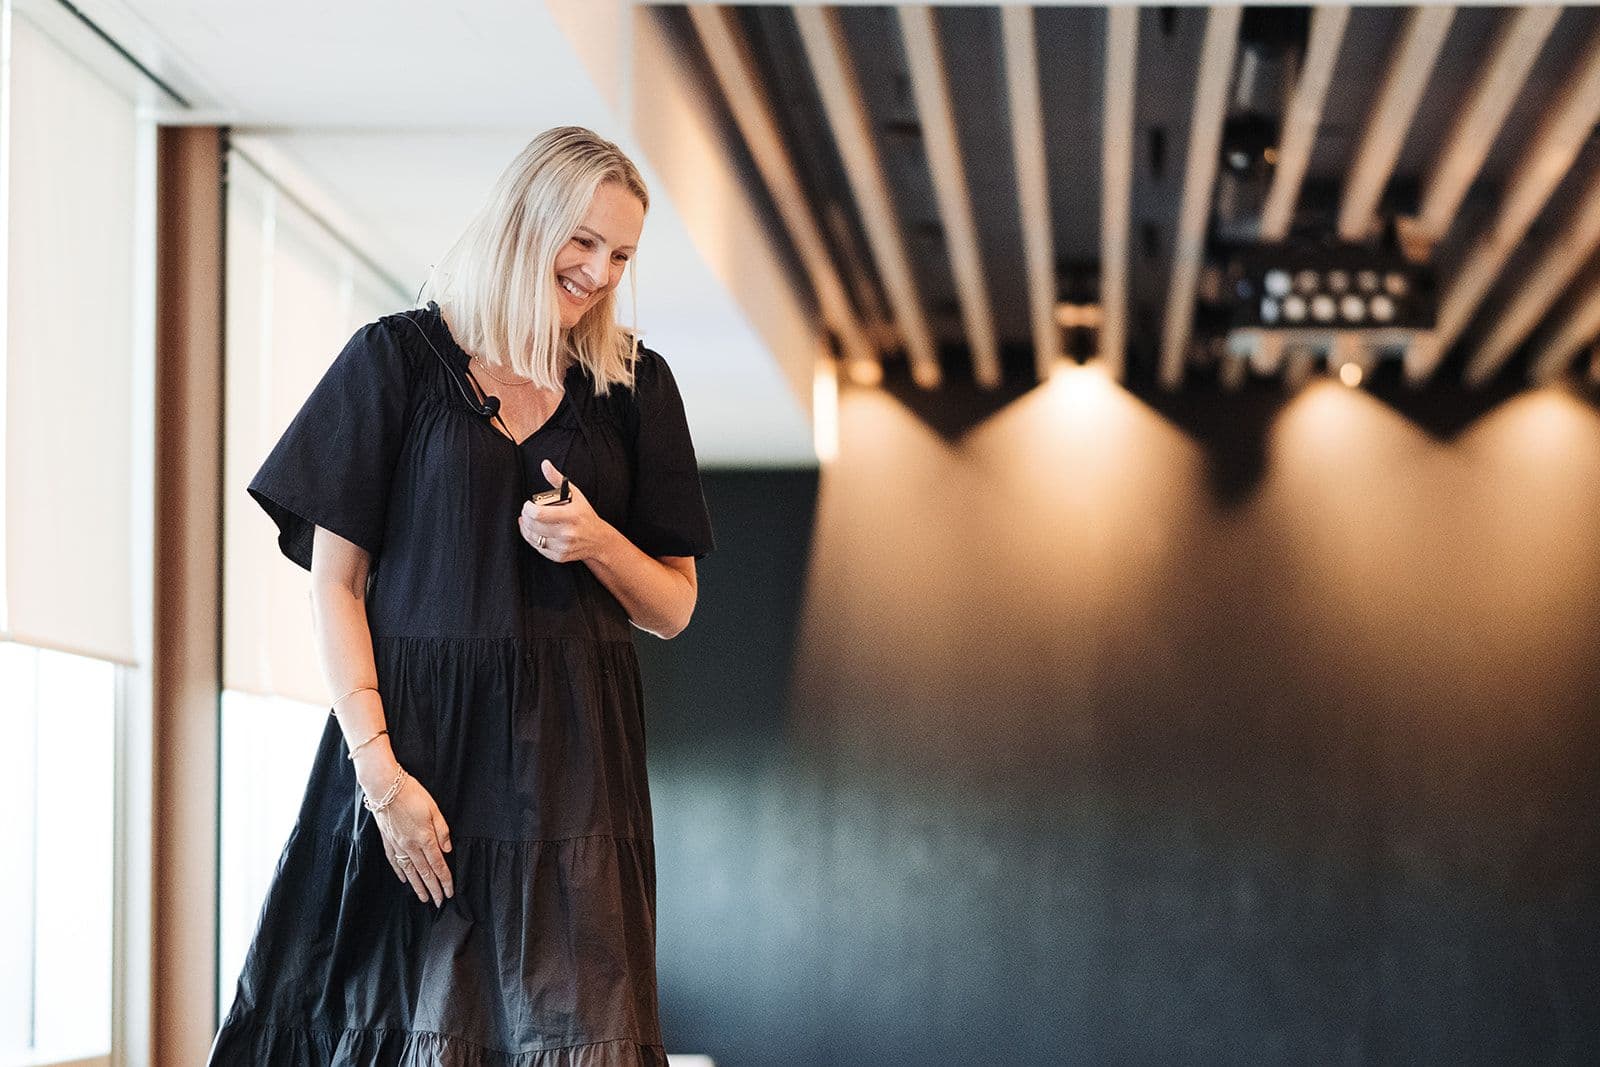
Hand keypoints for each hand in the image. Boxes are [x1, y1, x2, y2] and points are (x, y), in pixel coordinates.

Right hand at [370, 771, 453, 905]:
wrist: (385, 788)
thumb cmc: (413, 794)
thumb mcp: (434, 809)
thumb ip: (442, 831)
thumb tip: (446, 851)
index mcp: (425, 838)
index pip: (438, 865)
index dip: (445, 881)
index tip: (449, 893)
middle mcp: (411, 846)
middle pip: (424, 873)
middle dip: (433, 889)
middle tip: (439, 902)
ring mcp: (397, 845)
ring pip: (409, 871)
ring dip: (418, 886)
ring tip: (423, 898)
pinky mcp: (388, 841)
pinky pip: (394, 862)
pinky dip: (400, 873)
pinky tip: (404, 880)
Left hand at [519, 459, 614, 562]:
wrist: (598, 540)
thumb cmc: (584, 514)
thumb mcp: (575, 495)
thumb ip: (557, 479)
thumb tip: (544, 464)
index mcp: (570, 516)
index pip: (538, 514)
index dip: (528, 508)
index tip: (528, 504)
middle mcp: (567, 533)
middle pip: (533, 526)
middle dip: (525, 517)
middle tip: (526, 512)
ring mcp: (563, 546)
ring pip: (533, 538)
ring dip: (526, 528)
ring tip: (527, 521)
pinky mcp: (559, 556)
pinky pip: (538, 548)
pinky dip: (532, 539)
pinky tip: (534, 532)